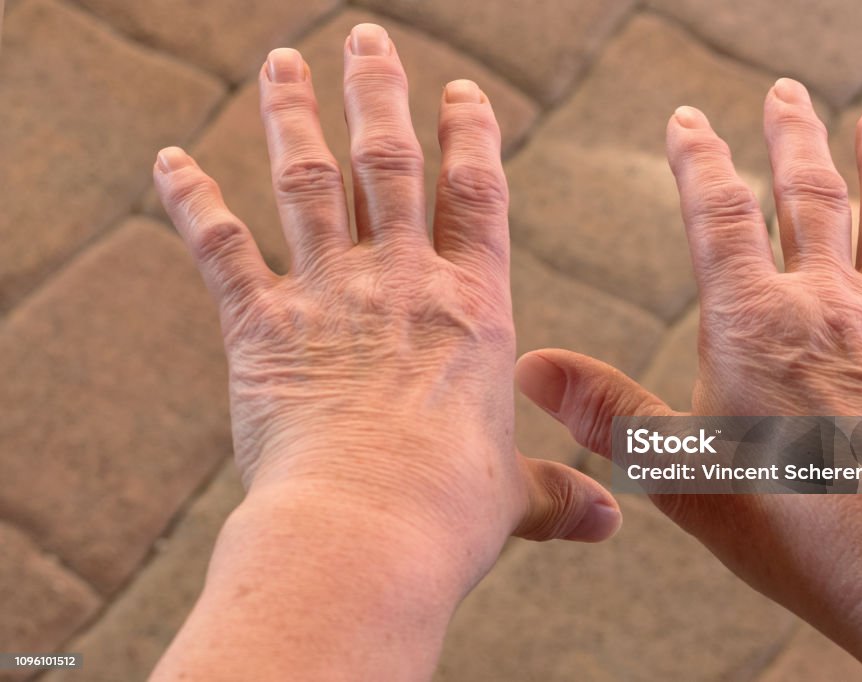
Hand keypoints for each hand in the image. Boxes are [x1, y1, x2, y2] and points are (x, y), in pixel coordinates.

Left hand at [151, 24, 619, 678]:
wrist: (366, 531)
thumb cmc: (449, 513)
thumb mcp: (515, 498)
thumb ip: (559, 494)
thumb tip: (611, 523)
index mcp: (473, 307)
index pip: (477, 194)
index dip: (470, 135)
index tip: (461, 93)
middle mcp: (402, 281)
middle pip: (391, 161)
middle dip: (379, 92)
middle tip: (367, 37)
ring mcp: (328, 294)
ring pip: (309, 179)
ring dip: (292, 113)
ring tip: (283, 61)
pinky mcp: (260, 326)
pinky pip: (220, 246)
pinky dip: (190, 201)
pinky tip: (169, 160)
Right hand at [516, 78, 861, 679]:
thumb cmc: (788, 521)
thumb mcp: (678, 467)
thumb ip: (607, 409)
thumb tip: (531, 367)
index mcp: (752, 322)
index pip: (718, 214)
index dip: (700, 158)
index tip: (689, 120)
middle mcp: (826, 303)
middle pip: (810, 194)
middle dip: (794, 135)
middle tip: (786, 92)